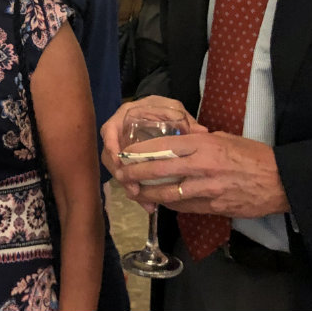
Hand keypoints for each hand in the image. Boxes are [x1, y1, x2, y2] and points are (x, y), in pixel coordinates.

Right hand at [101, 96, 205, 211]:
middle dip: (121, 173)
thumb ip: (184, 119)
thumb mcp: (174, 108)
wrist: (160, 110)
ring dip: (128, 185)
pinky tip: (148, 203)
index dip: (112, 146)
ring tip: (141, 198)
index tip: (120, 161)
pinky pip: (129, 175)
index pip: (109, 130)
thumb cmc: (164, 107)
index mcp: (125, 115)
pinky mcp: (130, 161)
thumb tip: (202, 131)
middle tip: (133, 189)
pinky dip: (137, 189)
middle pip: (110, 155)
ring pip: (117, 169)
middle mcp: (119, 132)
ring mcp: (122, 148)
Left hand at [113, 131, 289, 218]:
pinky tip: (161, 202)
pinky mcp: (213, 206)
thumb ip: (199, 141)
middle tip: (121, 175)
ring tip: (135, 193)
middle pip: (160, 170)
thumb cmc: (253, 155)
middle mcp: (201, 166)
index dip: (141, 151)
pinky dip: (170, 204)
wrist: (280, 181)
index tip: (125, 152)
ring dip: (148, 194)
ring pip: (168, 193)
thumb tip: (178, 142)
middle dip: (136, 173)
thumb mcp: (224, 139)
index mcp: (204, 144)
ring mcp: (206, 189)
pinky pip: (184, 207)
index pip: (164, 145)